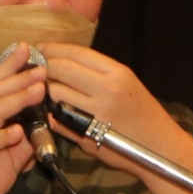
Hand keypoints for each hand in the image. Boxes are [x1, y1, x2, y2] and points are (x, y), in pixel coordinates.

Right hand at [0, 44, 48, 193]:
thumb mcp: (6, 160)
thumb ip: (22, 142)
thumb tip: (44, 127)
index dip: (10, 67)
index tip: (28, 49)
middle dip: (19, 78)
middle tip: (41, 68)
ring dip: (16, 99)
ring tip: (36, 90)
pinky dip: (1, 136)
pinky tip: (16, 131)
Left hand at [37, 43, 190, 170]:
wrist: (159, 145)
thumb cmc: (141, 111)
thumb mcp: (126, 82)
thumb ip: (97, 72)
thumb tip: (64, 59)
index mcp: (116, 73)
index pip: (76, 53)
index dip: (54, 49)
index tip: (40, 48)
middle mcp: (106, 90)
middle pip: (61, 69)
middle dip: (42, 66)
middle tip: (33, 67)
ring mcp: (95, 113)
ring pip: (55, 94)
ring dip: (43, 91)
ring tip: (40, 89)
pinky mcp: (86, 135)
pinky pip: (58, 119)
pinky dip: (50, 113)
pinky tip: (49, 110)